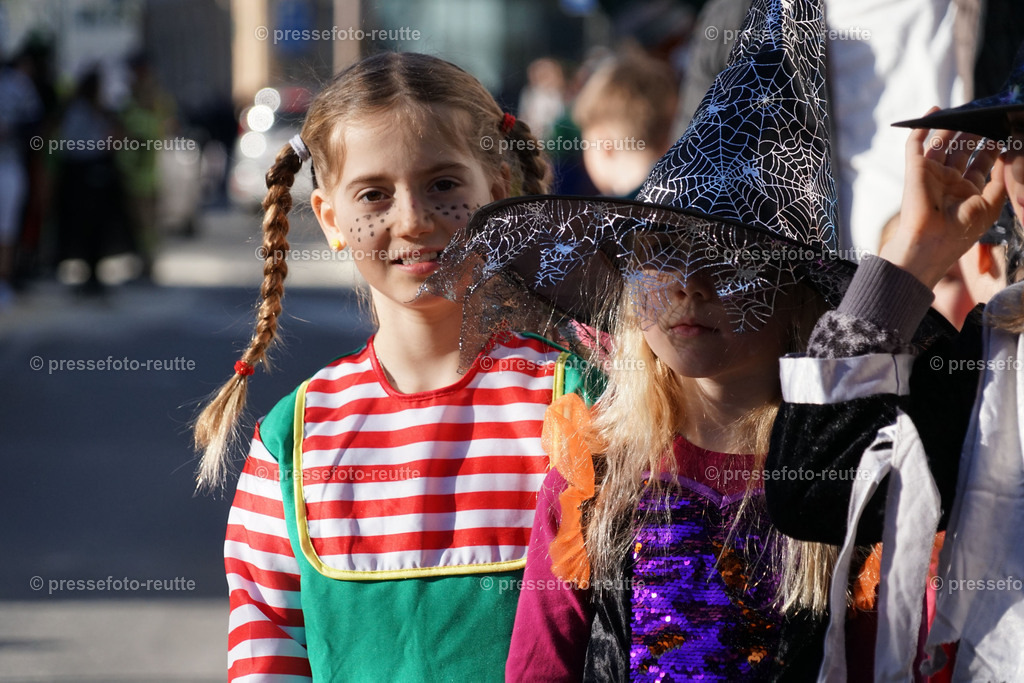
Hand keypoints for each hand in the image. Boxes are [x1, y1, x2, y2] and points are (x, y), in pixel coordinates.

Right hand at [881, 109, 1006, 288]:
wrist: (930, 243)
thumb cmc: (961, 231)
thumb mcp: (991, 205)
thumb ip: (1000, 180)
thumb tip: (1007, 157)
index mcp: (967, 191)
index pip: (981, 162)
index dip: (993, 146)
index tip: (1005, 129)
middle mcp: (949, 181)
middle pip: (962, 150)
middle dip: (974, 132)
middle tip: (986, 114)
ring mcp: (931, 174)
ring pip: (942, 143)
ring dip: (952, 126)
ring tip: (966, 109)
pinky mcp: (915, 169)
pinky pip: (916, 145)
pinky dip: (923, 128)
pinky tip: (934, 111)